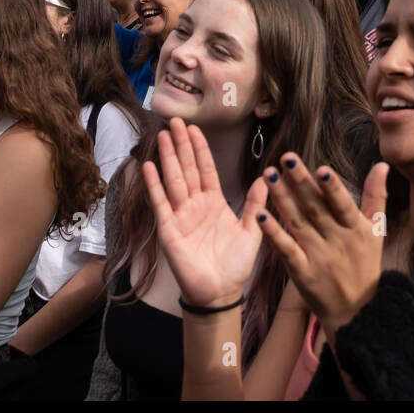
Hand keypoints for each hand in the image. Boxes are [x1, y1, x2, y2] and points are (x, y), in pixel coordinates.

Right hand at [139, 118, 267, 308]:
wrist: (221, 292)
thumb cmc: (235, 264)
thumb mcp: (252, 230)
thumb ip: (255, 204)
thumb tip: (265, 178)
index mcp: (214, 202)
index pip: (205, 169)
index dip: (199, 148)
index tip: (194, 127)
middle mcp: (195, 205)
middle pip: (186, 168)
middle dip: (181, 145)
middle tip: (174, 120)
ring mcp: (180, 216)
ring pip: (173, 180)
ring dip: (167, 158)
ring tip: (163, 136)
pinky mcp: (169, 230)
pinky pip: (161, 204)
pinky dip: (154, 185)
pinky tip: (148, 166)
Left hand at [259, 155, 387, 344]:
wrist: (356, 311)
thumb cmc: (366, 265)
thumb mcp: (376, 231)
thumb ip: (376, 196)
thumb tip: (381, 165)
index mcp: (356, 229)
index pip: (343, 205)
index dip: (333, 188)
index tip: (321, 168)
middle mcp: (337, 241)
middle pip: (316, 208)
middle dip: (300, 183)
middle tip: (286, 159)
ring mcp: (317, 257)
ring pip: (298, 223)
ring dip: (282, 199)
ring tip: (269, 176)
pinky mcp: (301, 272)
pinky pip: (286, 250)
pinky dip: (274, 233)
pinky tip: (260, 216)